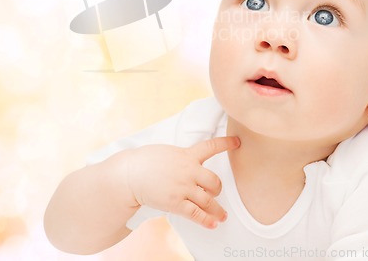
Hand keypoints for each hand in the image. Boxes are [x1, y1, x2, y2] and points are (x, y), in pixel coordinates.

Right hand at [125, 136, 240, 228]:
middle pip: (214, 181)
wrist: (129, 174)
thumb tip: (190, 162)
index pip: (211, 146)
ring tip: (222, 215)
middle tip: (216, 192)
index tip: (237, 142)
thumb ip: (182, 157)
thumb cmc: (145, 161)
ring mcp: (183, 187)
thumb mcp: (167, 152)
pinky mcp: (175, 203)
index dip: (227, 143)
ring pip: (208, 199)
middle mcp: (188, 170)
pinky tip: (213, 224)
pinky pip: (196, 214)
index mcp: (187, 155)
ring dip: (217, 209)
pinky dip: (207, 220)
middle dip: (217, 189)